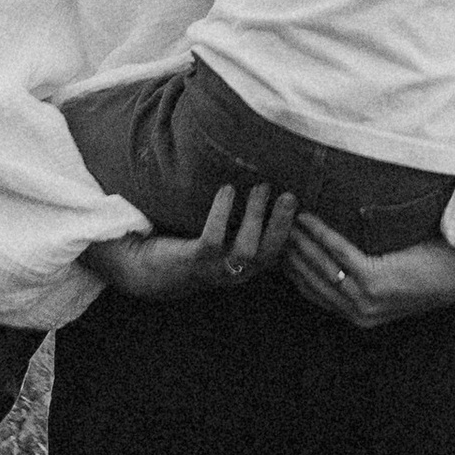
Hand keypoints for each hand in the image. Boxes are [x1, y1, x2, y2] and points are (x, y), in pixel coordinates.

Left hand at [85, 178, 294, 299]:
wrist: (149, 269)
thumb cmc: (194, 246)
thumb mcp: (224, 236)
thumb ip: (245, 221)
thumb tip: (269, 181)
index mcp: (246, 267)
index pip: (279, 253)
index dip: (294, 232)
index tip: (305, 205)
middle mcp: (235, 273)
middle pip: (269, 254)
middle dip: (282, 225)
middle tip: (289, 194)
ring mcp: (215, 271)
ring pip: (246, 250)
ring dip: (255, 217)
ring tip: (260, 187)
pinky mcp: (194, 262)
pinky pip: (212, 239)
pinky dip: (221, 212)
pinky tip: (227, 190)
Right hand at [284, 214, 454, 329]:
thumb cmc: (429, 266)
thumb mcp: (390, 277)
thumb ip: (363, 272)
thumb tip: (336, 247)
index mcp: (357, 315)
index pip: (311, 292)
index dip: (289, 269)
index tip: (273, 245)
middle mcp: (357, 313)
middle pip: (309, 281)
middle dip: (286, 253)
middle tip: (269, 225)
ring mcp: (366, 301)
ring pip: (319, 267)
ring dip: (297, 241)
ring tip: (284, 217)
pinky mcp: (376, 282)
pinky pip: (339, 254)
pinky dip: (320, 234)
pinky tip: (307, 218)